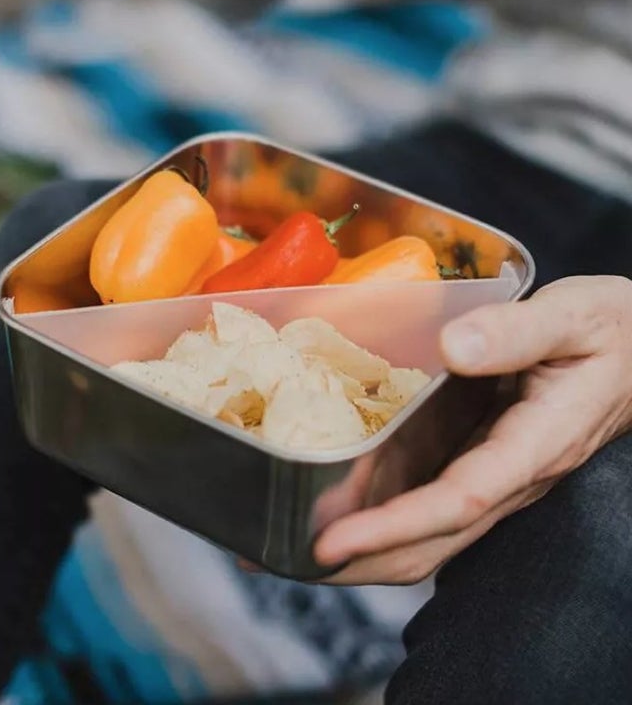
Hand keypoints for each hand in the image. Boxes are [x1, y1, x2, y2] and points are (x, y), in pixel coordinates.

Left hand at [315, 275, 631, 584]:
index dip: (391, 527)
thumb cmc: (613, 332)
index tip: (329, 542)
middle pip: (428, 539)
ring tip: (286, 537)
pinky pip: (422, 497)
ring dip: (358, 542)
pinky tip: (332, 497)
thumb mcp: (574, 318)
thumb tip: (451, 347)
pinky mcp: (475, 458)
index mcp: (532, 446)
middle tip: (280, 553)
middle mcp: (505, 474)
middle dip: (357, 559)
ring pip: (421, 531)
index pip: (456, 502)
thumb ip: (516, 332)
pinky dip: (375, 508)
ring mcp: (488, 472)